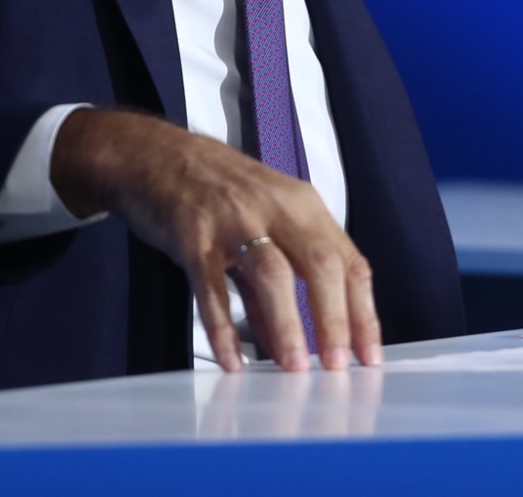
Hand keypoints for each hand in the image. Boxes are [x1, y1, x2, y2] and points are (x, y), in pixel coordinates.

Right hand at [50, 108, 377, 372]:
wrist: (154, 153)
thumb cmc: (215, 191)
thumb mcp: (260, 226)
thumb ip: (274, 287)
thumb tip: (289, 345)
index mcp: (303, 206)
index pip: (349, 262)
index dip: (362, 312)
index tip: (368, 355)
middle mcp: (276, 208)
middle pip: (320, 264)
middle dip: (335, 320)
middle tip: (338, 367)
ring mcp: (234, 220)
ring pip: (272, 273)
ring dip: (288, 324)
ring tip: (295, 368)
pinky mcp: (193, 234)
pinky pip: (211, 286)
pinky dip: (223, 326)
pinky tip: (232, 360)